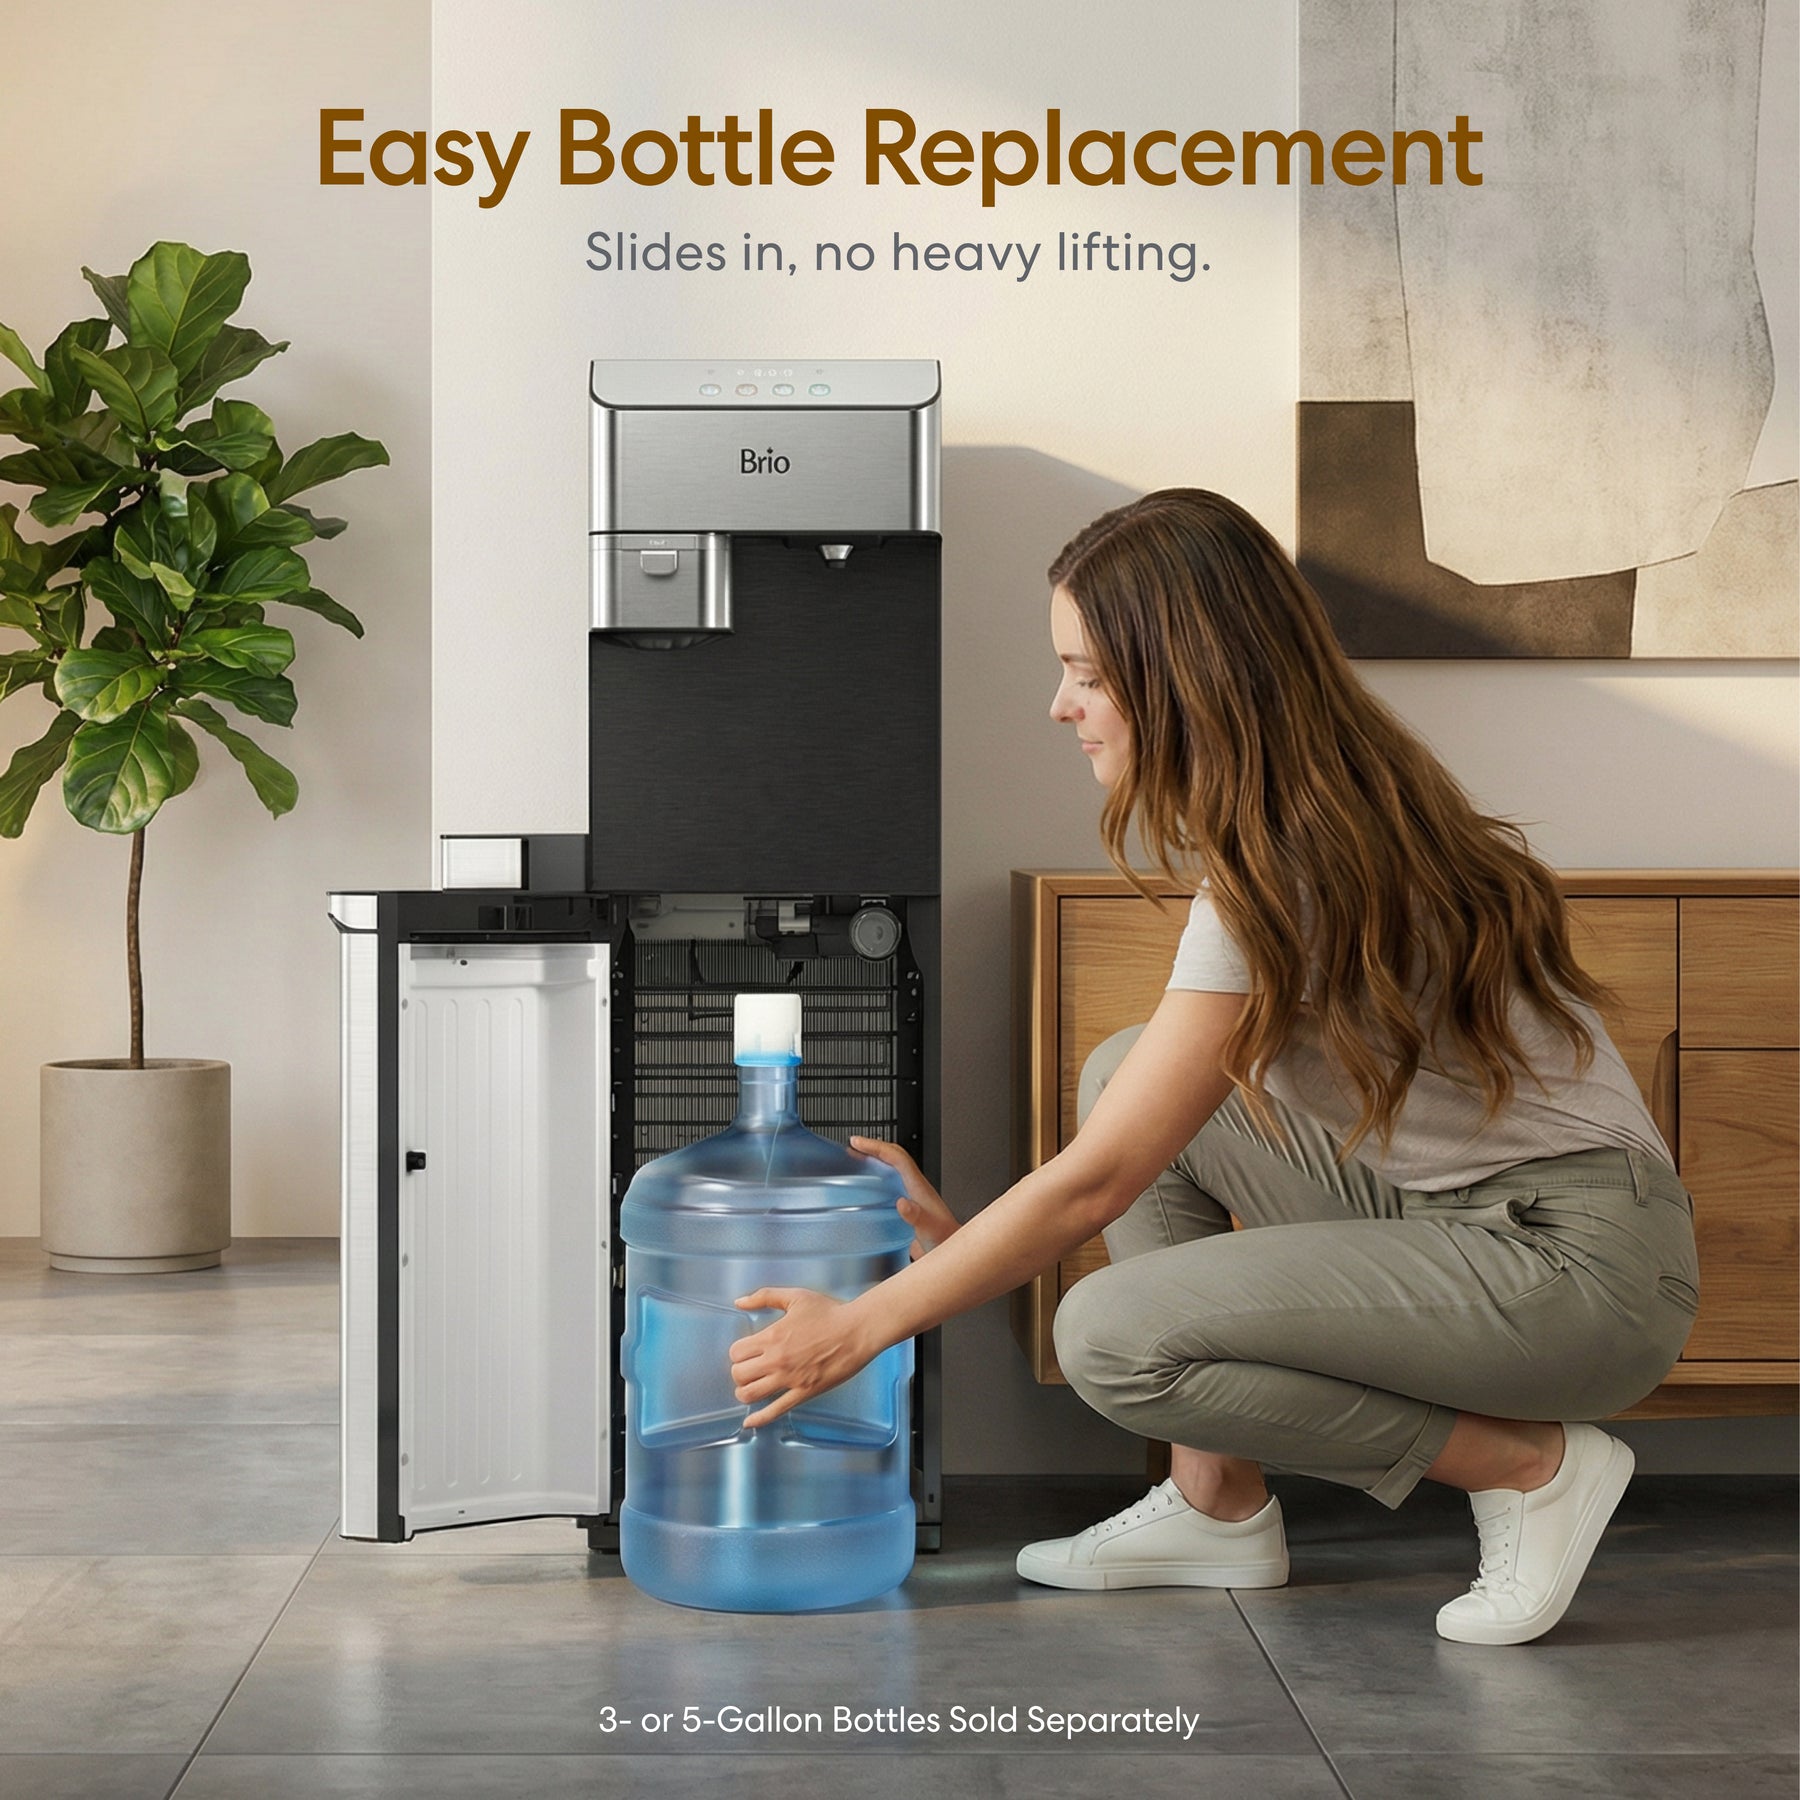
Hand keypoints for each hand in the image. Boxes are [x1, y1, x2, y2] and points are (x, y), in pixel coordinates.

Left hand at [729, 1287, 876, 1428]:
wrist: (857, 1331)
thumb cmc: (829, 1312)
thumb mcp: (795, 1297)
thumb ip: (764, 1296)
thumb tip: (739, 1302)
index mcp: (772, 1336)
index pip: (736, 1353)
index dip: (737, 1353)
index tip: (745, 1352)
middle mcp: (776, 1360)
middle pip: (739, 1375)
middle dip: (739, 1372)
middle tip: (748, 1369)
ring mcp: (790, 1379)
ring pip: (751, 1394)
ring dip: (745, 1392)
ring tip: (751, 1388)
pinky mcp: (804, 1393)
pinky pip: (775, 1411)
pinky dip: (759, 1419)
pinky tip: (750, 1421)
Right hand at [850, 1136, 958, 1259]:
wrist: (952, 1251)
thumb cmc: (944, 1240)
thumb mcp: (930, 1230)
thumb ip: (917, 1218)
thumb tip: (902, 1203)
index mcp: (919, 1187)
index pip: (898, 1157)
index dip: (877, 1147)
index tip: (858, 1143)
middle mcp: (915, 1187)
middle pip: (894, 1157)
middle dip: (874, 1148)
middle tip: (854, 1145)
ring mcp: (911, 1195)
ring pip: (893, 1168)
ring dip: (875, 1160)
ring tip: (856, 1159)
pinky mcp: (908, 1207)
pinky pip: (891, 1184)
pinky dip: (877, 1178)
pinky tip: (867, 1188)